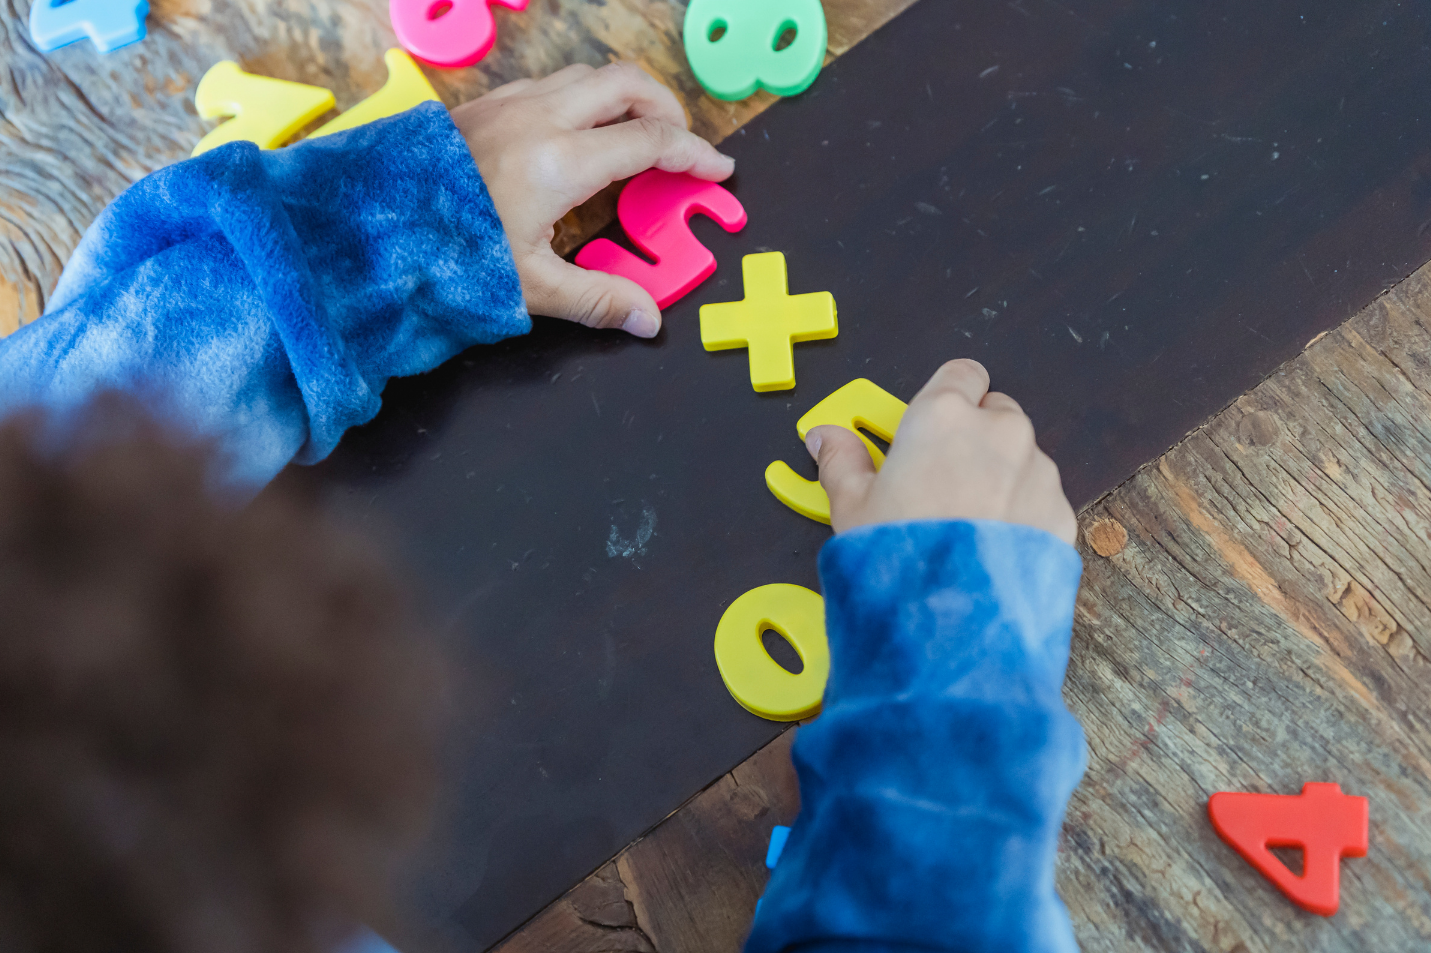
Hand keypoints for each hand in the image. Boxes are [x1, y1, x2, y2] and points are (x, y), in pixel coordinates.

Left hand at [450, 63, 734, 337]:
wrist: (369, 225)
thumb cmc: (445, 255)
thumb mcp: (529, 285)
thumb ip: (596, 298)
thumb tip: (647, 320)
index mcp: (561, 162)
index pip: (651, 141)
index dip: (695, 154)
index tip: (717, 170)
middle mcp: (541, 118)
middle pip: (627, 84)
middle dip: (666, 108)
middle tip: (680, 147)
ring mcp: (510, 103)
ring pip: (589, 76)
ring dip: (624, 98)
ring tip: (635, 139)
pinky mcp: (485, 104)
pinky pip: (552, 84)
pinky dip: (584, 99)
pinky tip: (578, 136)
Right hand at [807, 359, 1076, 542]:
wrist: (950, 620)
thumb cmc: (897, 554)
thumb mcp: (851, 506)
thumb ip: (841, 461)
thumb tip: (824, 438)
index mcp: (944, 415)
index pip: (962, 373)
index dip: (948, 395)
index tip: (931, 423)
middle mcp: (1000, 431)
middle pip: (996, 412)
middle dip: (975, 436)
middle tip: (942, 480)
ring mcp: (1038, 471)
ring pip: (1023, 457)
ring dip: (1002, 476)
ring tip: (967, 525)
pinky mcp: (1061, 513)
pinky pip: (1042, 500)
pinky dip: (1023, 516)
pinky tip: (992, 550)